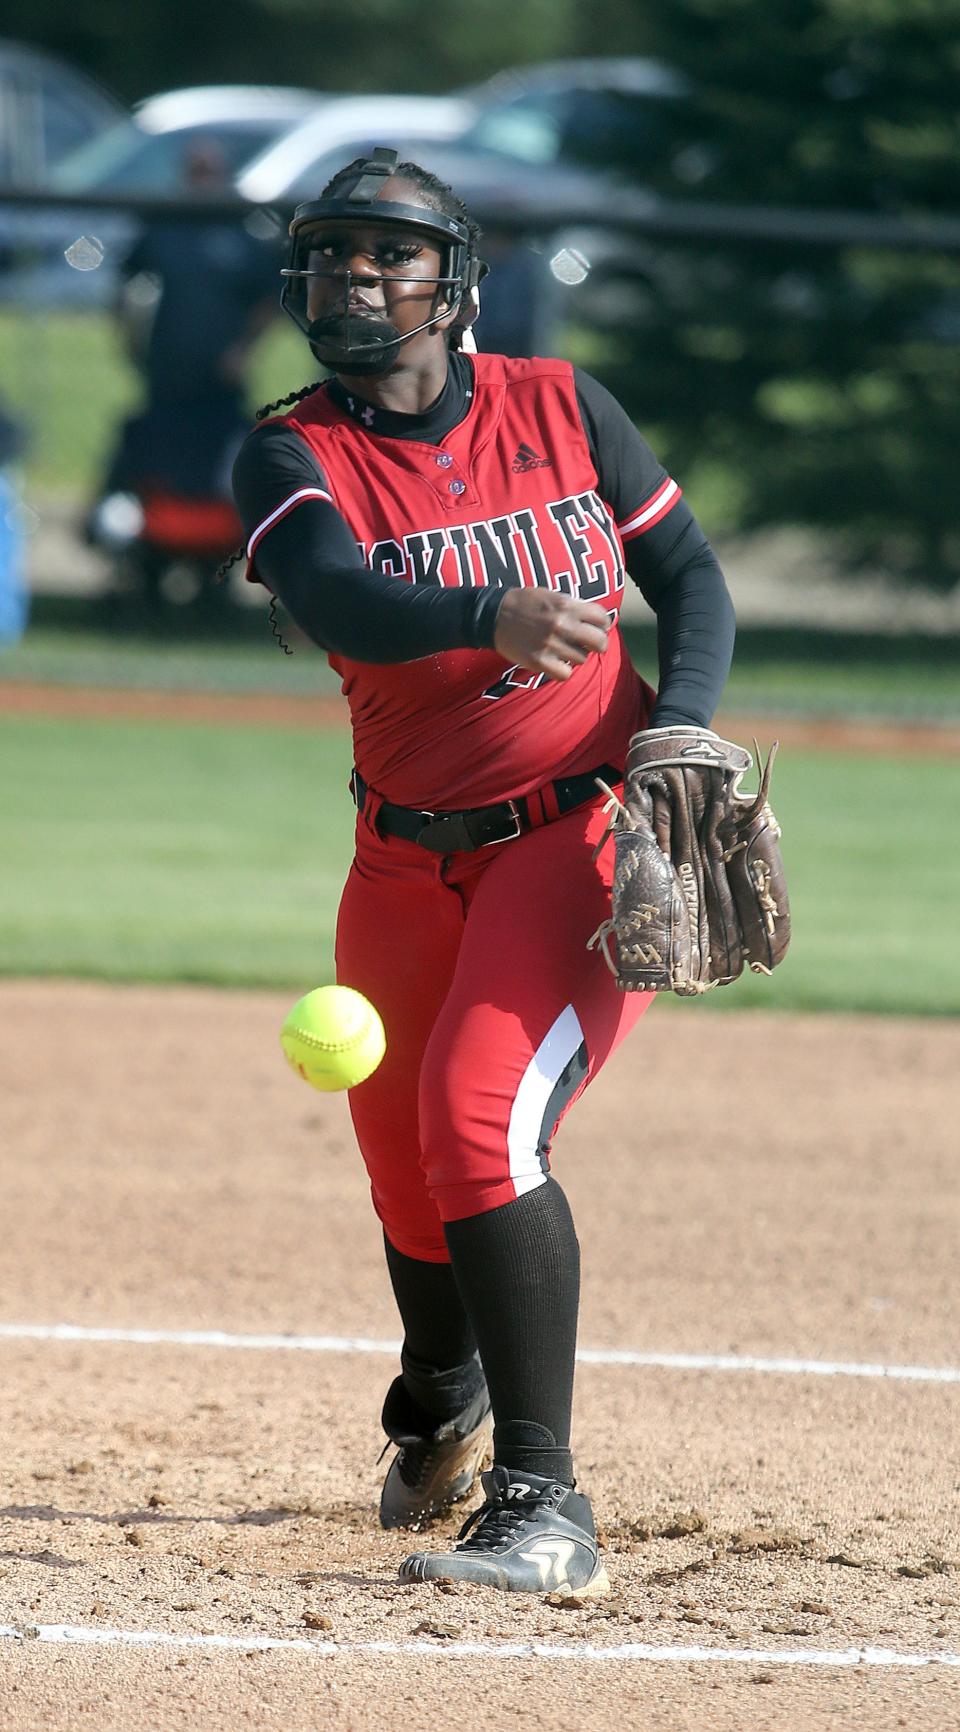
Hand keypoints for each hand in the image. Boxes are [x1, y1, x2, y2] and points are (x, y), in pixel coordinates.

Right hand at [492, 589, 610, 680]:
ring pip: (582, 659)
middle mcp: (562, 624)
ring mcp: (551, 644)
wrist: (492, 615)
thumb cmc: (524, 603)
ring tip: (563, 650)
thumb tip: (597, 621)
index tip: (596, 628)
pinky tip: (555, 662)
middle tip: (588, 644)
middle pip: (600, 642)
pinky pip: (565, 674)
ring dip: (576, 656)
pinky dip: (562, 670)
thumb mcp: (552, 596)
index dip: (601, 625)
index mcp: (567, 605)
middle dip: (597, 644)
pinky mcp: (539, 661)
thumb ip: (574, 607)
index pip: (602, 618)